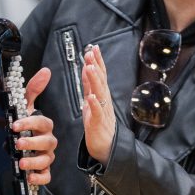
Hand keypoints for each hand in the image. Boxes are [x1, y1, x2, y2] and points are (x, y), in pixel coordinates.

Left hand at [13, 67, 55, 185]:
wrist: (24, 148)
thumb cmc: (26, 128)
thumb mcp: (26, 108)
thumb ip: (32, 90)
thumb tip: (45, 70)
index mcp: (43, 126)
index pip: (41, 122)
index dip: (29, 123)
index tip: (15, 125)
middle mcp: (47, 141)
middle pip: (46, 142)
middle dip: (32, 142)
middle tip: (18, 143)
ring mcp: (46, 156)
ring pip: (46, 160)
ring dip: (33, 161)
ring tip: (21, 162)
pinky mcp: (43, 171)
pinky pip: (46, 177)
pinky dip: (39, 178)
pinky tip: (29, 177)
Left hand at [81, 45, 115, 163]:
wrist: (107, 147)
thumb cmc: (99, 124)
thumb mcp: (92, 101)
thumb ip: (90, 85)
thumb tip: (87, 67)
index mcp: (100, 95)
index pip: (99, 75)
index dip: (97, 61)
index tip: (93, 47)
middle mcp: (103, 101)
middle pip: (100, 80)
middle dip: (96, 66)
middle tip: (91, 52)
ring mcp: (102, 112)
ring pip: (99, 94)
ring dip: (95, 80)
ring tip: (90, 68)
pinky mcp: (98, 124)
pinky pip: (96, 113)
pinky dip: (94, 105)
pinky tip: (90, 97)